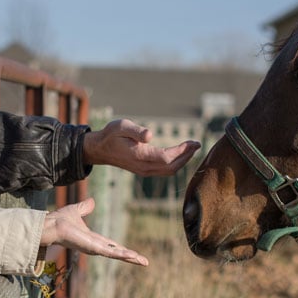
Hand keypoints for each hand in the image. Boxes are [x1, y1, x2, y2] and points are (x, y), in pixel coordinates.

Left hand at [39, 198, 147, 265]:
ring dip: (130, 258)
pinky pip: (111, 252)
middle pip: (117, 252)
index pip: (112, 245)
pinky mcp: (93, 248)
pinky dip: (122, 254)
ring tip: (144, 262)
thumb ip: (85, 208)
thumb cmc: (60, 220)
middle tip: (144, 262)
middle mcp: (95, 246)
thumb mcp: (77, 211)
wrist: (51, 224)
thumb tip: (92, 201)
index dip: (123, 249)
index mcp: (93, 239)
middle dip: (131, 257)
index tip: (133, 254)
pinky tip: (132, 256)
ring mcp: (95, 249)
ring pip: (117, 254)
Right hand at [81, 119, 200, 175]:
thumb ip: (136, 130)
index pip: (166, 157)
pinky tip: (181, 154)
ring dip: (183, 161)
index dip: (182, 151)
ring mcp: (144, 171)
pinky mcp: (145, 171)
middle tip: (197, 144)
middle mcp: (143, 167)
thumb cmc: (111, 134)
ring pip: (169, 171)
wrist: (100, 149)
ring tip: (192, 148)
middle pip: (171, 167)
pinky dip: (176, 163)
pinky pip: (164, 171)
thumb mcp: (121, 126)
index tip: (193, 142)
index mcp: (139, 155)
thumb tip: (150, 135)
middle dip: (187, 156)